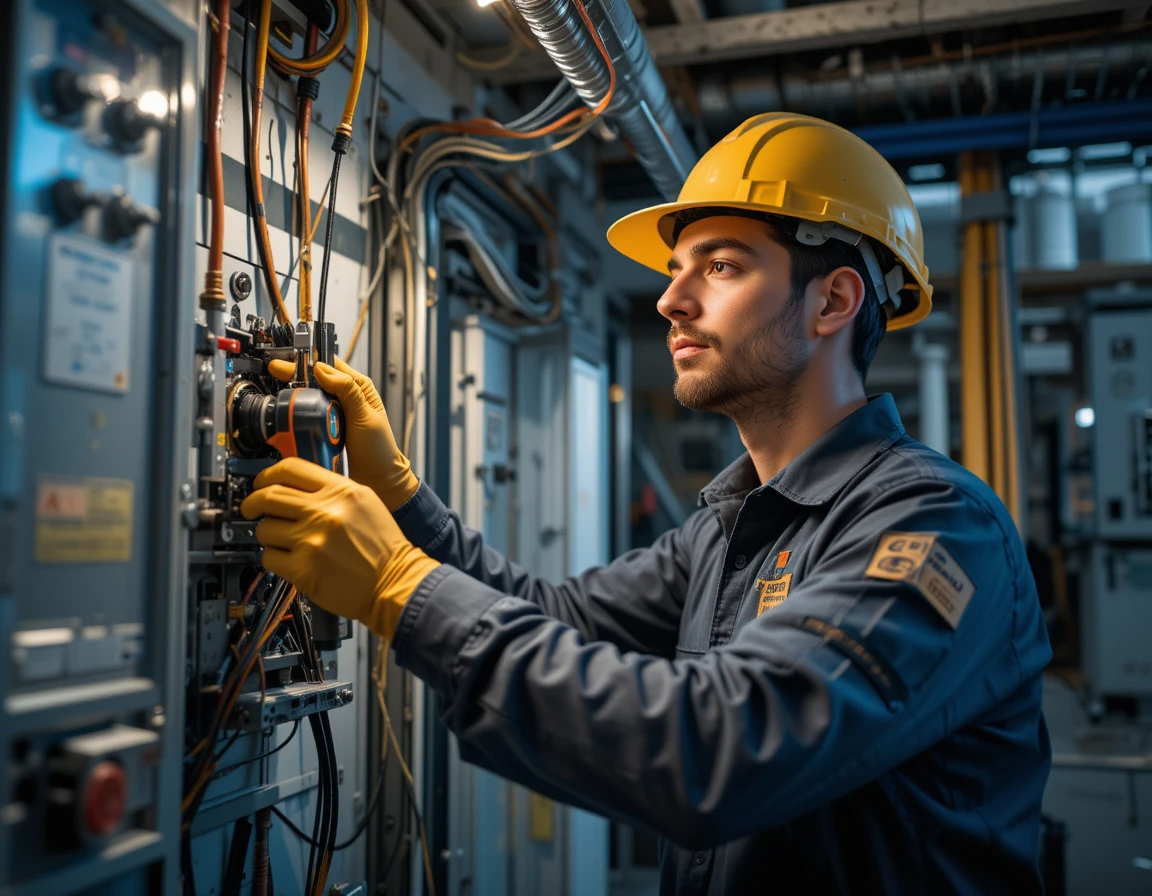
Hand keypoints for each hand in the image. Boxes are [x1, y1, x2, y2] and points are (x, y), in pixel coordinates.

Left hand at [240, 457, 439, 641]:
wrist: (395, 583)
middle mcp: (325, 512)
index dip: (268, 474)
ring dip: (266, 534)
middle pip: (268, 495)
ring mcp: (311, 541)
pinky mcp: (303, 569)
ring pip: (265, 528)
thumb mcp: (366, 504)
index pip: (291, 468)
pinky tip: (288, 560)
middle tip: (250, 509)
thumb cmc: (384, 549)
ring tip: (280, 540)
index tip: (261, 482)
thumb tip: (297, 488)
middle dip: (252, 502)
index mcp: (342, 492)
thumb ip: (333, 491)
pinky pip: (269, 557)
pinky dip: (274, 559)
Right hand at [267, 357, 419, 509]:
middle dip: (295, 375)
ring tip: (279, 390)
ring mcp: (333, 413)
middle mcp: (345, 398)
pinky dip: (298, 414)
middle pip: (315, 379)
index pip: (330, 365)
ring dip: (295, 394)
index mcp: (358, 387)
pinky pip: (308, 416)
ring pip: (309, 396)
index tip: (288, 361)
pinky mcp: (324, 428)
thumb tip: (322, 369)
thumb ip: (347, 391)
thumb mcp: (365, 416)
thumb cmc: (379, 450)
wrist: (378, 481)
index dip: (308, 360)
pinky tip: (288, 413)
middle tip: (275, 372)